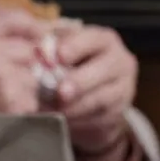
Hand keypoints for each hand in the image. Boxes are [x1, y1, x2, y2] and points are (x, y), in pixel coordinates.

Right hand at [0, 9, 45, 113]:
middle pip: (27, 49)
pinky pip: (31, 100)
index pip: (13, 19)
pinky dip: (21, 110)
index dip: (30, 27)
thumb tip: (22, 33)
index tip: (39, 35)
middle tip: (3, 82)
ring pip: (31, 77)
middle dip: (23, 65)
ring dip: (22, 90)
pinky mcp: (12, 101)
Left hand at [49, 22, 138, 153]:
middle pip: (103, 70)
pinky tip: (61, 120)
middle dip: (80, 82)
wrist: (92, 91)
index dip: (76, 47)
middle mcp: (120, 61)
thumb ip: (51, 46)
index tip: (59, 55)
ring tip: (53, 109)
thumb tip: (36, 51)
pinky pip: (99, 119)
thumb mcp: (63, 47)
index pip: (93, 39)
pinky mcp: (118, 112)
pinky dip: (78, 121)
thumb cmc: (72, 62)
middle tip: (61, 92)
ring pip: (101, 98)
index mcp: (104, 40)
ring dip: (75, 106)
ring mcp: (123, 88)